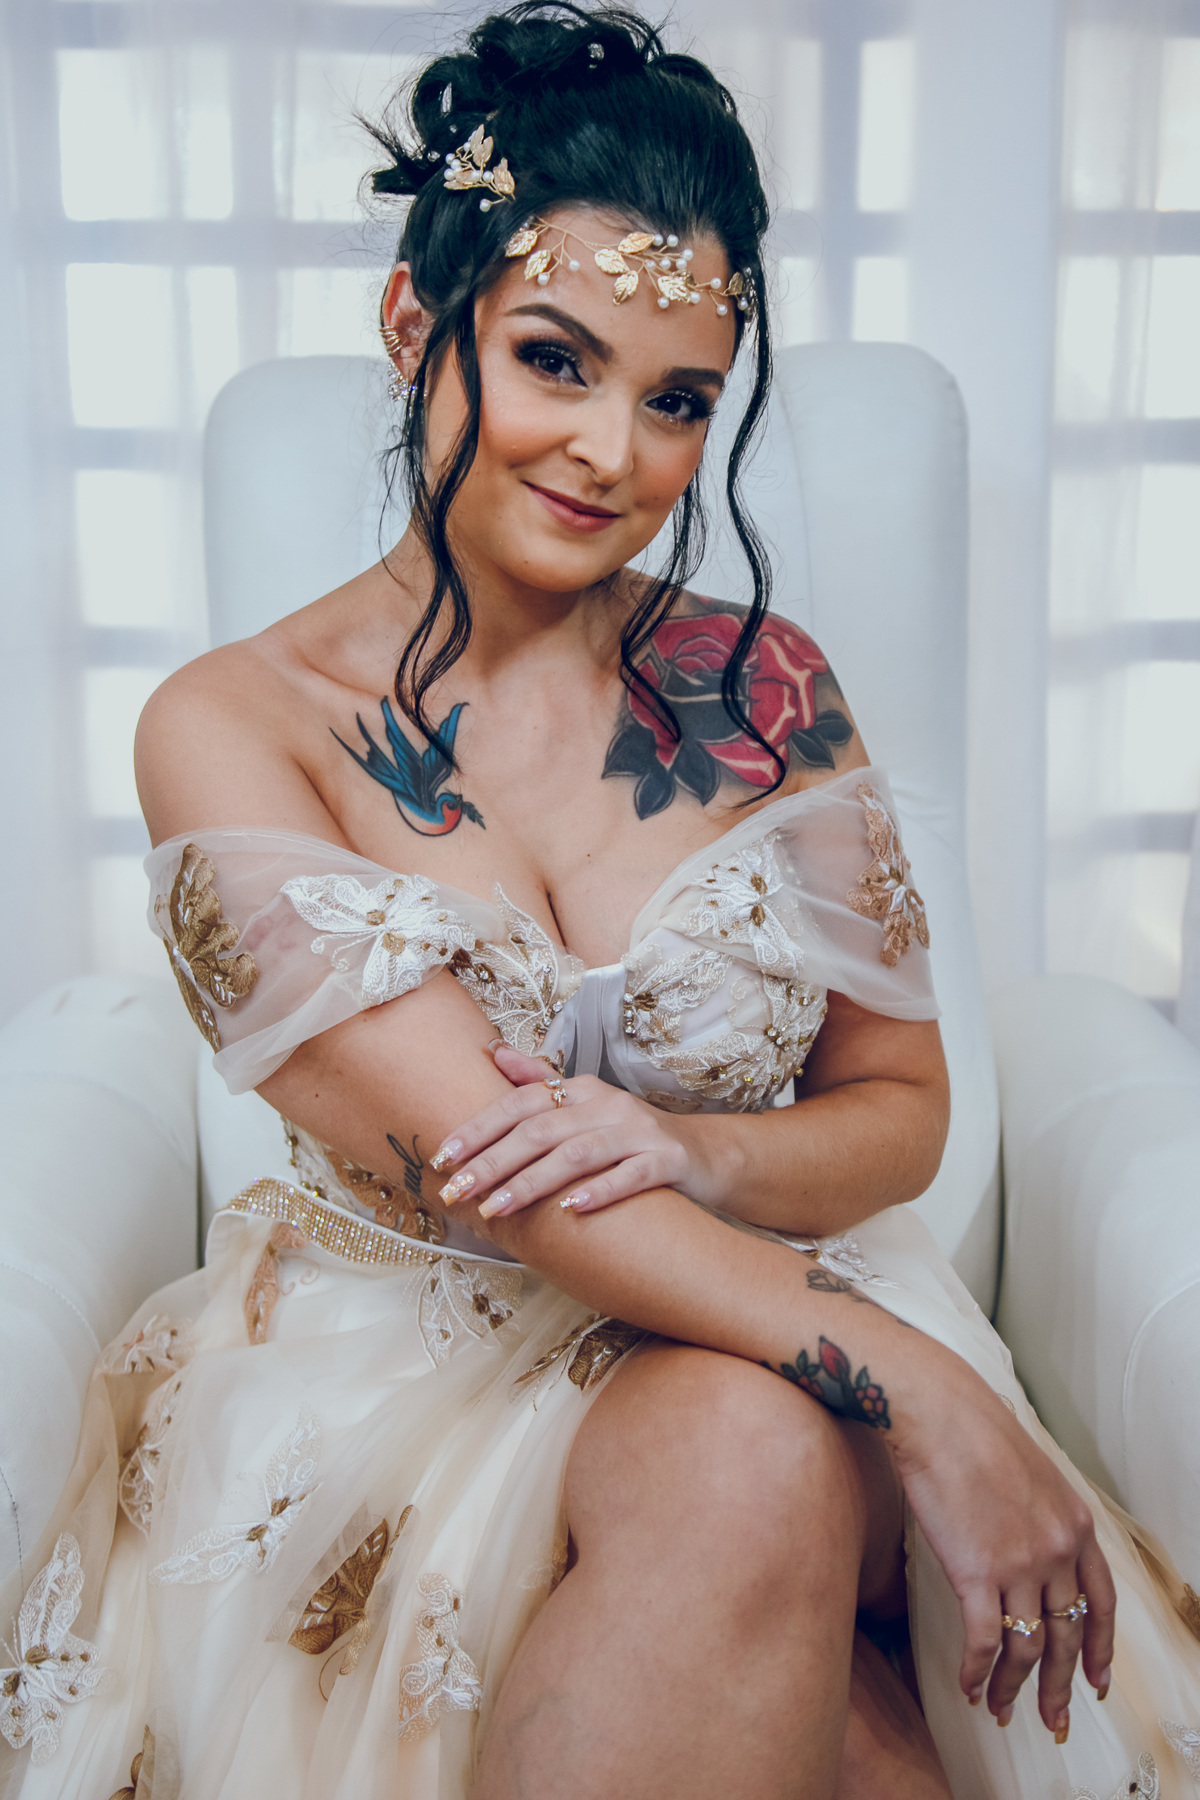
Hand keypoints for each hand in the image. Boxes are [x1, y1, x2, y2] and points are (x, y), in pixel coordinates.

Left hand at [432, 1044, 717, 1219]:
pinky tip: (572, 1210)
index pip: (520, 1103)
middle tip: (455, 1192)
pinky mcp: (667, 1162)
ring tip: (496, 1209)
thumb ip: (541, 1082)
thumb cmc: (631, 1135)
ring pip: (577, 1154)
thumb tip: (494, 1054)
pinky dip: (600, 1190)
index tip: (443, 1157)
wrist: (703, 1154)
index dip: (479, 1128)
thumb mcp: (585, 1106)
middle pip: (540, 1130)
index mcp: (580, 1091)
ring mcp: (638, 1132)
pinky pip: (631, 1176)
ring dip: (532, 1182)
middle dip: (492, 1162)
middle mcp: (606, 1104)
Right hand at [892, 1345, 1115, 1736]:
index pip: (1101, 1604)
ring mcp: (1019, 1565)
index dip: (1099, 1648)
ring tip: (997, 1708)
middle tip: (1053, 1720)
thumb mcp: (1034, 1475)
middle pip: (1067, 1636)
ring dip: (1012, 1687)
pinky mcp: (976, 1573)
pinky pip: (982, 1641)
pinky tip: (966, 1686)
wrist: (938, 1413)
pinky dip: (976, 1671)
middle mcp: (1057, 1551)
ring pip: (1026, 1648)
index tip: (1094, 1681)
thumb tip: (1034, 1555)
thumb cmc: (973, 1433)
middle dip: (1061, 1686)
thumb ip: (1044, 1520)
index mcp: (1076, 1526)